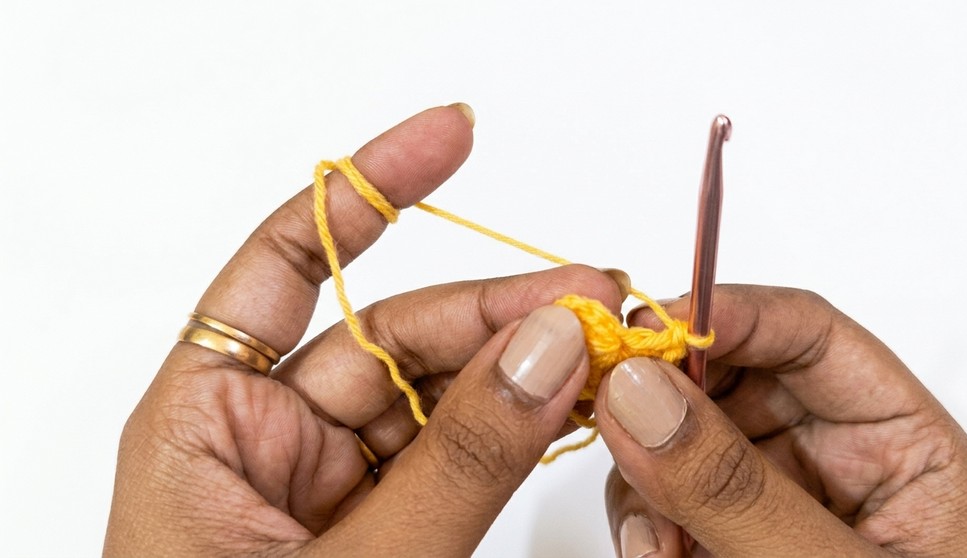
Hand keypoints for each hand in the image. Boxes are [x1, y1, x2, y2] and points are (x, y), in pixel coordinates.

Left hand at [103, 105, 625, 555]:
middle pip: (395, 331)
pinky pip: (458, 450)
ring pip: (441, 391)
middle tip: (600, 294)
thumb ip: (456, 462)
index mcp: (206, 425)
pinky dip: (520, 424)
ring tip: (610, 343)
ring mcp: (330, 485)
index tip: (452, 136)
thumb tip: (549, 343)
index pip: (290, 264)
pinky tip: (573, 399)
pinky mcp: (381, 527)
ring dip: (526, 362)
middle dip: (500, 303)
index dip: (370, 189)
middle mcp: (268, 441)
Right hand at [599, 286, 966, 556]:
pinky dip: (642, 526)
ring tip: (659, 551)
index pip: (808, 333)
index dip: (726, 313)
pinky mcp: (720, 534)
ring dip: (646, 480)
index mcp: (895, 443)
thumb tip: (641, 393)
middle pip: (725, 375)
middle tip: (618, 431)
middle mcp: (827, 457)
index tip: (642, 330)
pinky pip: (659, 496)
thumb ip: (737, 491)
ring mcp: (767, 495)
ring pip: (674, 434)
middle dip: (665, 408)